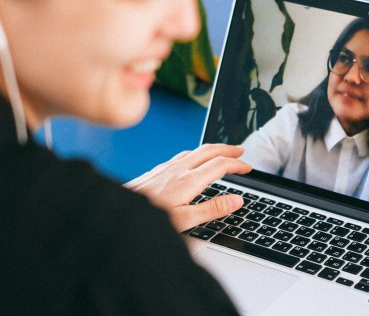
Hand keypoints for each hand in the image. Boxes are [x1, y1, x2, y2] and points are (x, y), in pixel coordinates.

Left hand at [124, 144, 251, 230]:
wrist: (120, 209)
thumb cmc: (150, 217)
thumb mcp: (185, 219)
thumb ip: (213, 209)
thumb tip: (237, 200)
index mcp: (189, 181)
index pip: (220, 165)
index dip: (237, 164)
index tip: (248, 167)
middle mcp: (178, 169)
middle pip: (209, 151)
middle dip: (228, 149)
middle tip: (241, 152)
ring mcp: (167, 167)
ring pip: (196, 150)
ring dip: (213, 150)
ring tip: (223, 153)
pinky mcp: (158, 170)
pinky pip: (183, 155)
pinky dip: (197, 153)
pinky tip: (194, 160)